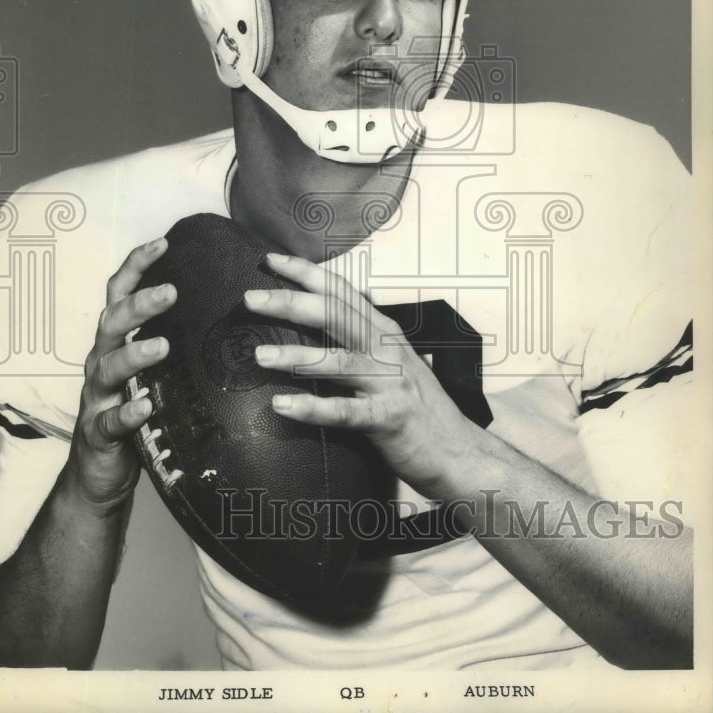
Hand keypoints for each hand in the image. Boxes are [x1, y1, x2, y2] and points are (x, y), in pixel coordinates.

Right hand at [65, 237, 175, 512]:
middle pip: (111, 323)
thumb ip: (174, 340)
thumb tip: (221, 305)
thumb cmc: (137, 411)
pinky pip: (111, 421)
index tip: (163, 242)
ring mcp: (97, 397)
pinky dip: (129, 413)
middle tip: (171, 291)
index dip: (137, 266)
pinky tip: (147, 407)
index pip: (120, 294)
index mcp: (116, 341)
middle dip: (139, 304)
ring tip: (161, 346)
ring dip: (134, 354)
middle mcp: (102, 361)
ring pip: (108, 368)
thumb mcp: (154, 370)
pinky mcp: (99, 433)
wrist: (101, 472)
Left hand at [246, 252, 471, 498]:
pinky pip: (345, 412)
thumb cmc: (418, 407)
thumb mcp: (392, 361)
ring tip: (259, 355)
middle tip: (251, 298)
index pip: (342, 292)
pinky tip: (282, 406)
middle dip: (291, 303)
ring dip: (296, 357)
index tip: (270, 260)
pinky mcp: (388, 419)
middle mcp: (387, 349)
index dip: (306, 273)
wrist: (461, 452)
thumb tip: (319, 320)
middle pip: (335, 315)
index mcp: (384, 331)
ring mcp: (389, 383)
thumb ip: (361, 339)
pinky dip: (312, 408)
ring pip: (338, 361)